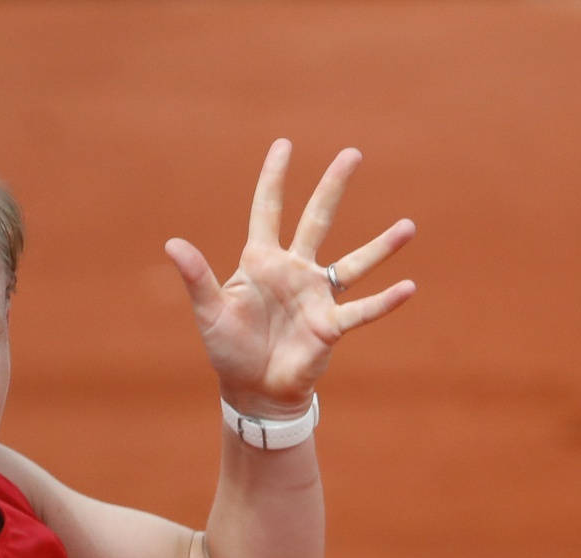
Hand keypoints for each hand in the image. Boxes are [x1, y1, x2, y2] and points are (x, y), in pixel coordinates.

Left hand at [165, 139, 415, 418]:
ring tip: (409, 226)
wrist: (252, 389)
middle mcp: (294, 270)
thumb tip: (172, 243)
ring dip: (380, 246)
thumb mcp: (209, 311)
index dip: (274, 178)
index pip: (268, 210)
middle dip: (333, 187)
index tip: (285, 145)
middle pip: (316, 219)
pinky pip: (361, 310)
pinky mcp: (330, 326)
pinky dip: (384, 301)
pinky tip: (408, 287)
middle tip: (352, 153)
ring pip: (353, 263)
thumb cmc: (229, 348)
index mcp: (261, 261)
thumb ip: (197, 277)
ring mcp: (316, 296)